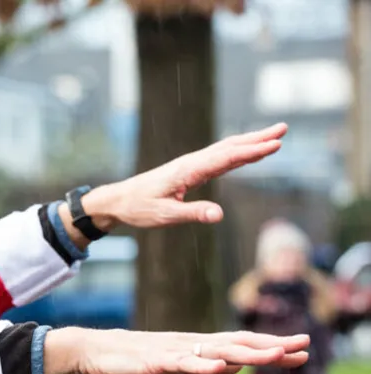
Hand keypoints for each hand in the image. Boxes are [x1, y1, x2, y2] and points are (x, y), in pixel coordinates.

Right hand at [43, 327, 308, 373]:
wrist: (98, 350)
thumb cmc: (137, 357)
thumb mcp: (177, 365)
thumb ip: (205, 365)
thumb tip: (233, 367)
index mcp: (198, 346)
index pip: (242, 344)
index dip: (272, 346)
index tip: (304, 348)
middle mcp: (191, 345)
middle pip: (237, 345)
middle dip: (270, 347)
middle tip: (303, 345)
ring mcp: (174, 352)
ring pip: (215, 353)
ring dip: (246, 354)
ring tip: (274, 357)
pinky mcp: (154, 362)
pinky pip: (181, 364)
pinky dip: (201, 365)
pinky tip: (219, 368)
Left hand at [83, 123, 287, 230]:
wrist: (119, 200)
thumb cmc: (139, 208)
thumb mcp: (165, 215)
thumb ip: (193, 214)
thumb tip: (218, 216)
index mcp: (188, 170)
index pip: (226, 158)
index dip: (252, 152)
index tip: (275, 145)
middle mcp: (191, 163)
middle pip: (230, 147)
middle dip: (257, 138)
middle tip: (283, 129)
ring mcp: (191, 165)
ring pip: (226, 150)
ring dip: (250, 142)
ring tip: (274, 135)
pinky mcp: (190, 170)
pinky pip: (219, 159)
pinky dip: (238, 153)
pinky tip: (250, 152)